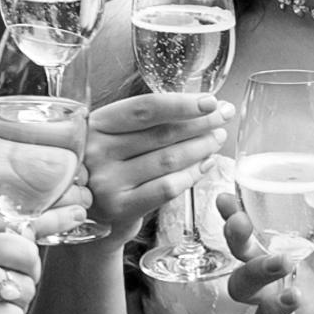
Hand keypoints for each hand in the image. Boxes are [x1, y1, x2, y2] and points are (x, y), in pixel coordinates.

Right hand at [83, 91, 224, 229]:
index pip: (145, 109)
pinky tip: (205, 165)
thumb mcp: (115, 135)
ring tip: (217, 139)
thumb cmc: (111, 164)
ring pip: (168, 160)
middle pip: (161, 133)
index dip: (181, 104)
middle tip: (223, 117)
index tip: (210, 101)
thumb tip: (202, 106)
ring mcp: (107, 182)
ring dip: (200, 147)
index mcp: (96, 124)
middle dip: (200, 123)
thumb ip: (147, 121)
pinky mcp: (121, 207)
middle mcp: (97, 151)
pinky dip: (191, 175)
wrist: (90, 211)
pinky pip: (167, 187)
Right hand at [224, 155, 313, 313]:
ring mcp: (294, 296)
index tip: (227, 197)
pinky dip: (271, 312)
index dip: (234, 212)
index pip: (255, 222)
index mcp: (300, 235)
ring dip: (252, 275)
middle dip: (233, 240)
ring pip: (244, 290)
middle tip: (242, 227)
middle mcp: (290, 265)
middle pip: (240, 256)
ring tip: (282, 263)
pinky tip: (295, 297)